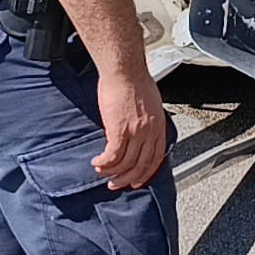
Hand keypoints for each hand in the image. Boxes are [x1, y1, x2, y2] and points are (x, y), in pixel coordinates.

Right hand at [92, 66, 167, 190]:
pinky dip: (104, 163)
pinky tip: (97, 162)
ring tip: (102, 173)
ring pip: (126, 163)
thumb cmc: (135, 80)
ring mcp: (135, 132)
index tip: (138, 180)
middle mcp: (149, 131)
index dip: (147, 172)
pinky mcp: (119, 130)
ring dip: (113, 173)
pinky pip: (112, 156)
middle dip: (129, 179)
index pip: (156, 157)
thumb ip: (148, 119)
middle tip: (117, 184)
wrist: (125, 70)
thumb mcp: (151, 102)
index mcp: (158, 125)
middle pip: (141, 165)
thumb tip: (142, 128)